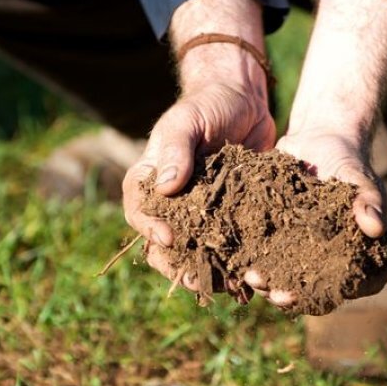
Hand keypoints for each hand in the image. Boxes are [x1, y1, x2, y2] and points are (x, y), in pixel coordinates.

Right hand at [121, 48, 275, 300]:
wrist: (247, 101)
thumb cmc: (209, 104)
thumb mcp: (187, 120)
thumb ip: (175, 150)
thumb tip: (165, 188)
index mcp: (152, 177)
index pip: (138, 208)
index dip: (148, 228)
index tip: (168, 238)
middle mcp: (172, 200)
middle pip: (162, 241)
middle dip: (174, 262)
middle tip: (191, 276)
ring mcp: (201, 210)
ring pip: (194, 248)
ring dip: (204, 269)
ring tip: (222, 285)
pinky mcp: (230, 215)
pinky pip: (227, 244)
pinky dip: (234, 261)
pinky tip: (248, 275)